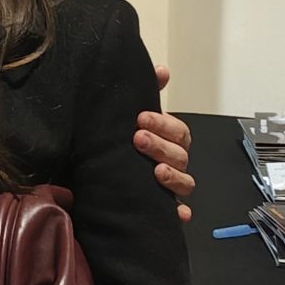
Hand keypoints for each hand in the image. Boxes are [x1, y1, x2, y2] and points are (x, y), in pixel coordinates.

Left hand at [140, 65, 195, 223]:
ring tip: (156, 171)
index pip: (178, 131)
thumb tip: (162, 70)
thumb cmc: (125, 142)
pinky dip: (180, 213)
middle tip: (138, 138)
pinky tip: (176, 213)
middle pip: (181, 156)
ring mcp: (170, 187)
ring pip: (185, 183)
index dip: (163, 124)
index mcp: (168, 141)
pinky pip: (178, 214)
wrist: (99, 173)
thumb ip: (147, 92)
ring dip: (174, 177)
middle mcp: (173, 163)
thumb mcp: (132, 117)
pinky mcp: (162, 209)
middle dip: (162, 146)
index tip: (141, 117)